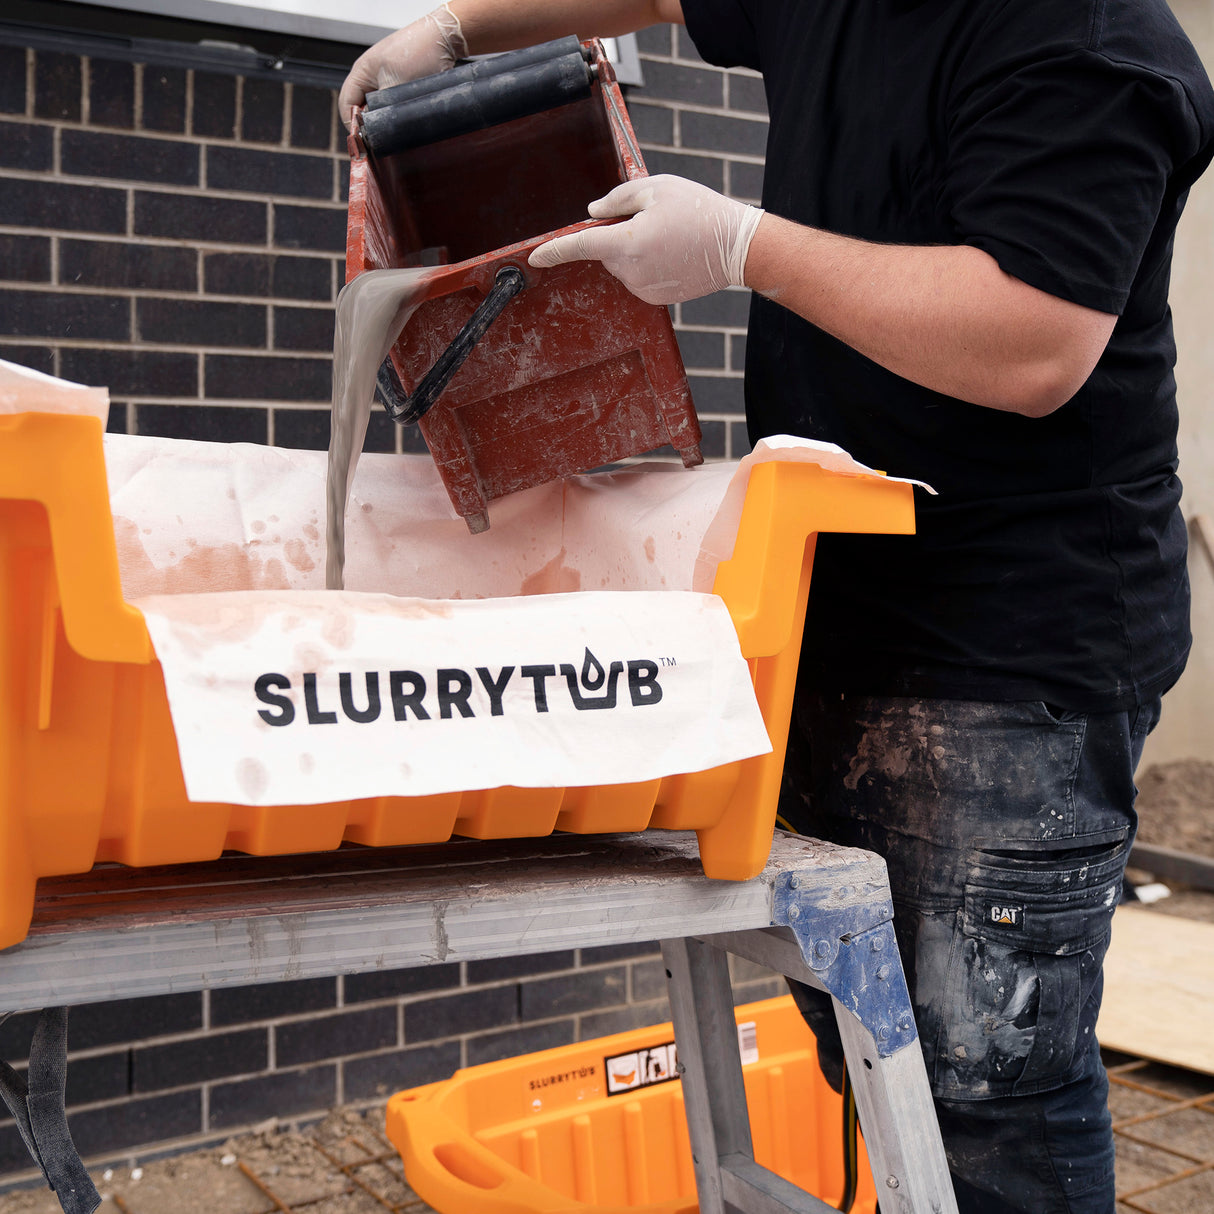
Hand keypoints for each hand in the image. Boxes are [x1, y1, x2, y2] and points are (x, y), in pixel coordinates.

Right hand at [339, 3, 467, 131]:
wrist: (444, 38)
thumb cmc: (417, 53)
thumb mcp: (395, 86)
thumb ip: (381, 109)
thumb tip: (375, 132)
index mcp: (362, 72)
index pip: (346, 104)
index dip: (352, 125)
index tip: (364, 143)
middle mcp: (371, 77)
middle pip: (362, 109)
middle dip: (370, 125)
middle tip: (380, 141)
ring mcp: (387, 81)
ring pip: (380, 109)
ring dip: (386, 121)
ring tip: (394, 134)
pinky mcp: (402, 87)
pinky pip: (395, 106)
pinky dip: (398, 116)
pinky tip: (406, 125)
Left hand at [528, 175, 763, 304]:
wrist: (737, 247)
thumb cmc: (699, 212)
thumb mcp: (657, 188)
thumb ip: (617, 199)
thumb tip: (592, 213)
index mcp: (628, 243)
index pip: (580, 246)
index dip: (554, 250)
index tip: (535, 256)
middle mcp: (632, 272)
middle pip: (605, 251)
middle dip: (618, 234)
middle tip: (653, 220)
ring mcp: (644, 289)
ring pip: (622, 264)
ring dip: (634, 249)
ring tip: (670, 237)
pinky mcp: (655, 298)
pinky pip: (638, 277)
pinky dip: (647, 264)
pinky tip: (674, 253)